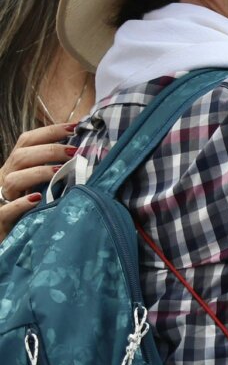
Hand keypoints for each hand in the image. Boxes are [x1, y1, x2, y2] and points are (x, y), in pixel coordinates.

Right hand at [0, 121, 76, 240]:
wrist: (6, 236)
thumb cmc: (26, 209)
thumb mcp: (37, 184)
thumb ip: (52, 169)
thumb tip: (82, 153)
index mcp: (13, 167)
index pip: (26, 141)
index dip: (49, 132)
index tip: (74, 127)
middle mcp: (4, 179)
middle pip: (21, 156)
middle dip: (49, 150)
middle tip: (74, 152)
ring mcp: (0, 199)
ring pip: (12, 180)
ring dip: (38, 173)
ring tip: (61, 171)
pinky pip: (5, 210)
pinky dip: (20, 204)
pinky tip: (37, 200)